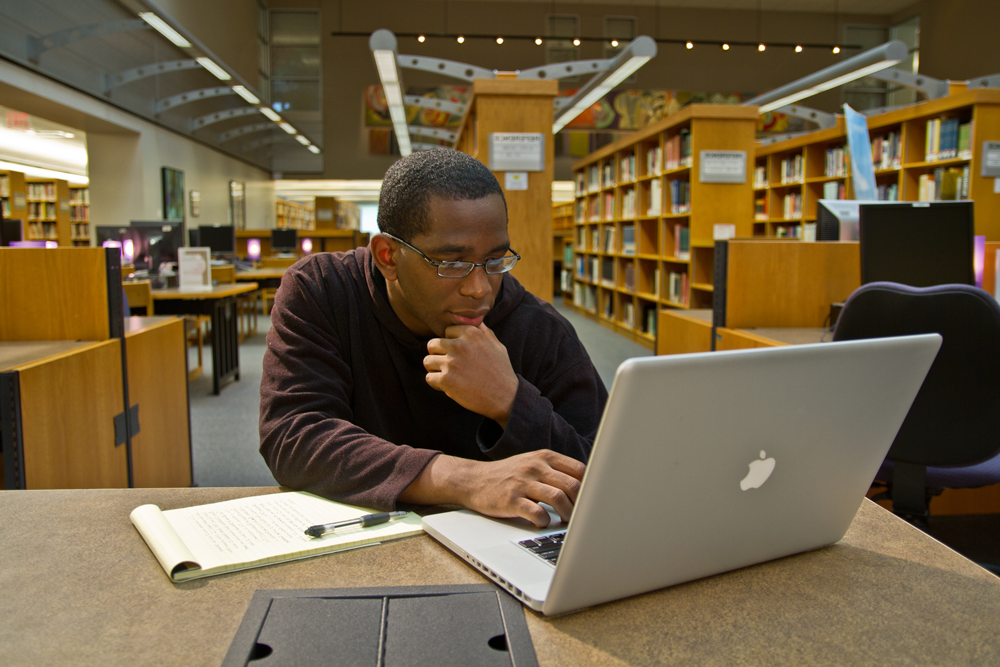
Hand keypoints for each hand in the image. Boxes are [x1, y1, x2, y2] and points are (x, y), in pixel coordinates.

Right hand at [400, 451, 586, 527]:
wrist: (474, 480)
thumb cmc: (509, 475)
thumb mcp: (533, 464)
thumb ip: (557, 470)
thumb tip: (587, 486)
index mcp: (545, 457)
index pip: (580, 470)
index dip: (591, 487)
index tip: (592, 500)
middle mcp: (535, 467)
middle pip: (572, 485)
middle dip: (582, 505)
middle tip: (581, 516)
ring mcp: (523, 483)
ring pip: (558, 498)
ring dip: (567, 514)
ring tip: (565, 521)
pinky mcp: (511, 500)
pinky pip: (537, 513)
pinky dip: (545, 521)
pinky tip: (543, 523)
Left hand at [424, 323, 518, 426]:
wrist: (505, 397)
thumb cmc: (501, 372)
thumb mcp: (498, 346)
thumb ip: (484, 332)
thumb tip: (477, 320)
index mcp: (471, 334)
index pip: (447, 331)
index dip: (451, 342)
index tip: (458, 354)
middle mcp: (460, 345)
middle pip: (432, 344)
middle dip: (438, 354)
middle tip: (448, 365)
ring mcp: (451, 363)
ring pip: (427, 361)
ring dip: (435, 369)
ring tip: (447, 375)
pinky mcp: (446, 380)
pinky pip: (429, 378)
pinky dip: (436, 383)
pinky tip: (447, 386)